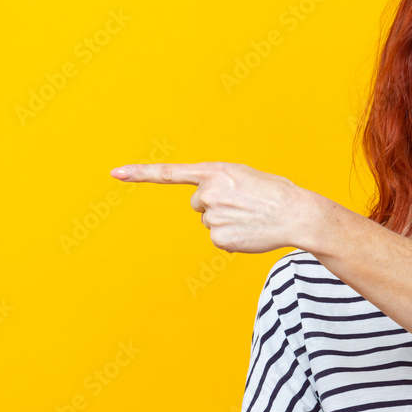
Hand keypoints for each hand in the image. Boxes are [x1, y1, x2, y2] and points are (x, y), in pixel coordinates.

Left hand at [109, 162, 316, 253]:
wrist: (296, 213)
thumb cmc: (274, 193)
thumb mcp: (244, 176)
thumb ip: (219, 183)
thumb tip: (203, 204)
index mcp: (215, 172)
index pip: (169, 172)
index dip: (140, 173)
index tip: (115, 174)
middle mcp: (208, 192)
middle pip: (198, 204)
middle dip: (215, 205)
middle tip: (242, 205)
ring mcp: (212, 216)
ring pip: (209, 222)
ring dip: (226, 221)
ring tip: (249, 218)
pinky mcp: (219, 238)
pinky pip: (218, 239)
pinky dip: (232, 238)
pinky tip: (249, 231)